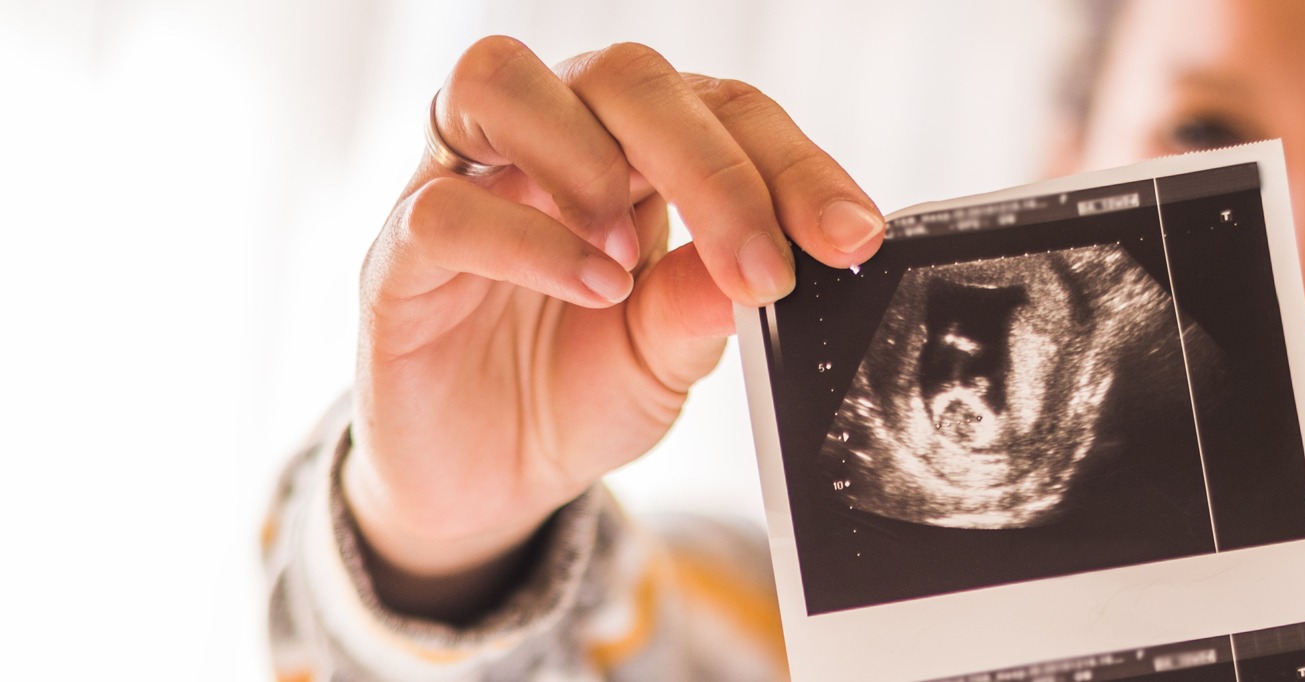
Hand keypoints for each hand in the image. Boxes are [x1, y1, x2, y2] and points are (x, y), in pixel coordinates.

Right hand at [341, 36, 882, 618]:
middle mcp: (547, 143)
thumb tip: (761, 268)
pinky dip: (528, 242)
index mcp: (633, 152)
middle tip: (763, 264)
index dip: (793, 163)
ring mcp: (465, 182)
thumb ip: (705, 308)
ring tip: (635, 253)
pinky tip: (589, 290)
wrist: (486, 481)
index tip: (850, 236)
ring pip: (500, 80)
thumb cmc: (578, 392)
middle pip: (622, 76)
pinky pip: (444, 206)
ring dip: (588, 155)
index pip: (720, 108)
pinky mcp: (400, 252)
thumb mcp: (667, 361)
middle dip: (712, 163)